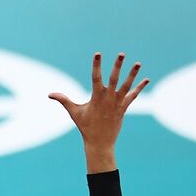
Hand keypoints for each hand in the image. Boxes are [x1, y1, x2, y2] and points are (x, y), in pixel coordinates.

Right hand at [49, 53, 147, 171]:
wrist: (100, 142)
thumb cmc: (85, 126)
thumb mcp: (74, 112)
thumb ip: (63, 100)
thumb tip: (49, 94)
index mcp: (96, 97)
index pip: (96, 77)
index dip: (96, 65)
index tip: (97, 53)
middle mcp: (108, 98)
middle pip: (114, 78)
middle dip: (118, 65)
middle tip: (122, 53)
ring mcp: (118, 103)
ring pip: (126, 85)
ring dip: (132, 74)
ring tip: (138, 63)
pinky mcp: (124, 107)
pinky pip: (133, 95)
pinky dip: (139, 87)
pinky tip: (146, 79)